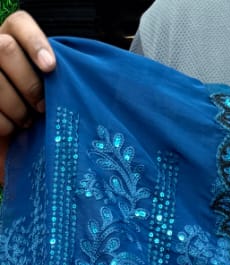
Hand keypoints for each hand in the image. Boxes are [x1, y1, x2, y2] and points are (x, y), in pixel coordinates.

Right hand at [0, 10, 54, 185]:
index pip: (20, 23)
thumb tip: (86, 74)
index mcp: (14, 38)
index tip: (51, 67)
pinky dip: (7, 125)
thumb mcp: (56, 88)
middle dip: (29, 83)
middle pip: (6, 49)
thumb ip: (62, 74)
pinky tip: (14, 128)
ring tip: (29, 120)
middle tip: (42, 106)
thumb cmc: (45, 110)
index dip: (35, 42)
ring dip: (18, 109)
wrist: (25, 139)